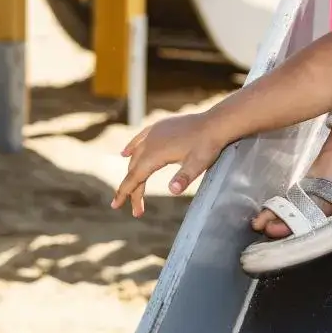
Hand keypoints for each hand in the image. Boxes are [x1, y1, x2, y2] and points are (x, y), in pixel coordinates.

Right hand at [111, 113, 226, 217]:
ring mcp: (154, 132)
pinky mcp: (160, 127)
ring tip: (128, 188)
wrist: (216, 123)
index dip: (125, 192)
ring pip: (135, 155)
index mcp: (155, 153)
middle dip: (131, 189)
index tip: (115, 206)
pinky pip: (140, 139)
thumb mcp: (198, 164)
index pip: (135, 177)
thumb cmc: (208, 145)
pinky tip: (125, 153)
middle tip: (136, 210)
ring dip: (131, 172)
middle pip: (134, 169)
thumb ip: (184, 177)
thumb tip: (172, 190)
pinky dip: (131, 148)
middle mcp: (150, 141)